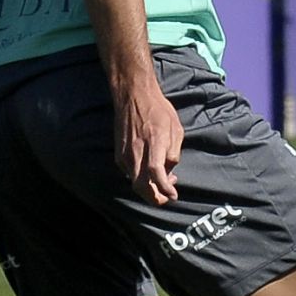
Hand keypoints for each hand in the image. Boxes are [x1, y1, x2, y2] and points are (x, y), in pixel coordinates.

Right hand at [114, 79, 181, 204]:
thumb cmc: (158, 111)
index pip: (156, 173)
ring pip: (134, 182)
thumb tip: (169, 170)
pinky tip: (152, 171)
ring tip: (166, 179)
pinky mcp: (119, 154)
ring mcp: (125, 154)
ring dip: (149, 188)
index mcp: (153, 144)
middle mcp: (136, 152)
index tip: (173, 195)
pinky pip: (130, 173)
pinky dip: (141, 178)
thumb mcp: (176, 130)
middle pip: (141, 186)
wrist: (133, 97)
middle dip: (155, 198)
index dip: (165, 189)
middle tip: (167, 196)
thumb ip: (173, 152)